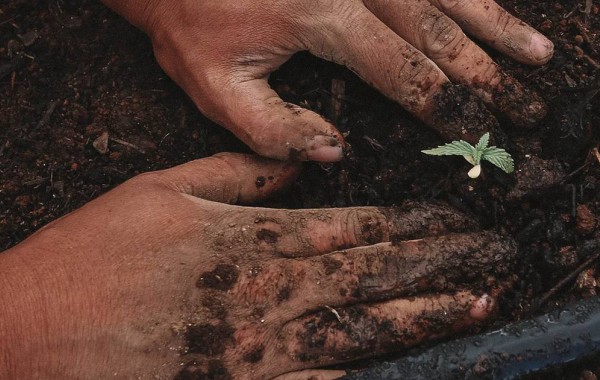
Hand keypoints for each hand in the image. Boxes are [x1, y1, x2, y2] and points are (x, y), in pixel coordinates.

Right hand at [0, 153, 515, 378]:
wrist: (39, 330)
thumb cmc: (96, 252)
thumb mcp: (163, 188)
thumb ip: (239, 173)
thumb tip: (300, 163)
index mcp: (252, 240)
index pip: (354, 227)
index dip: (411, 222)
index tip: (454, 218)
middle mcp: (268, 294)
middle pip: (373, 276)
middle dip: (438, 265)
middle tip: (492, 258)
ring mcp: (260, 350)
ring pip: (362, 331)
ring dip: (424, 318)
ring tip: (476, 307)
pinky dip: (367, 378)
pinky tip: (407, 371)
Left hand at [103, 0, 551, 161]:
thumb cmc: (188, 21)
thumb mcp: (213, 87)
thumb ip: (272, 130)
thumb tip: (335, 152)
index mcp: (321, 15)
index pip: (402, 70)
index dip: (446, 106)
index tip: (481, 133)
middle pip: (438, 30)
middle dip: (487, 73)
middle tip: (527, 105)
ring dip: (495, 24)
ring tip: (536, 55)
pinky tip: (491, 6)